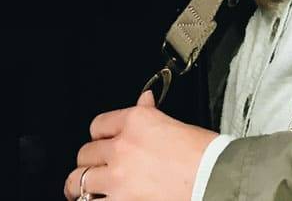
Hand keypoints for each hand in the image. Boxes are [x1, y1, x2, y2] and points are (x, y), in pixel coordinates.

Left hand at [64, 90, 218, 200]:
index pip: (98, 124)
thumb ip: (151, 114)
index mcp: (136, 120)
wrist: (213, 177)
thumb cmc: (203, 153)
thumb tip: (145, 100)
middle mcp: (121, 146)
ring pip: (78, 180)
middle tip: (97, 167)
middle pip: (85, 152)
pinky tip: (98, 199)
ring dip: (81, 185)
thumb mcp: (175, 124)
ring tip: (85, 189)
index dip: (101, 134)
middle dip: (91, 161)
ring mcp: (116, 176)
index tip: (102, 141)